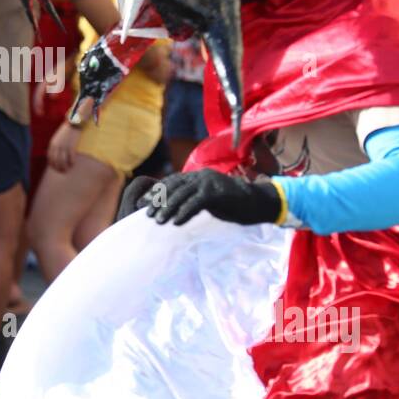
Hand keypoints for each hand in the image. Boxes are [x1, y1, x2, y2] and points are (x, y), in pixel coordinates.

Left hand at [47, 121, 80, 171]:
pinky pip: (71, 157)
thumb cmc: (65, 131)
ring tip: (66, 170)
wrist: (72, 124)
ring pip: (63, 161)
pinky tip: (73, 164)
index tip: (54, 168)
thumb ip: (54, 146)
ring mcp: (64, 147)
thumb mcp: (56, 138)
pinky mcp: (71, 146)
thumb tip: (55, 155)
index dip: (52, 164)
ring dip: (64, 167)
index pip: (50, 157)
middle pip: (56, 160)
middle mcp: (57, 146)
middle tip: (61, 171)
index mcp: (52, 144)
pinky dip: (71, 162)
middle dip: (58, 167)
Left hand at [132, 168, 281, 225]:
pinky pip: (195, 202)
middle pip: (173, 186)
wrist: (255, 203)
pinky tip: (176, 222)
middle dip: (158, 200)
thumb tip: (173, 210)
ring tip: (159, 221)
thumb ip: (192, 199)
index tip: (144, 203)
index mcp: (197, 176)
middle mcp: (200, 176)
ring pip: (182, 194)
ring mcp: (208, 182)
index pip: (171, 181)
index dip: (157, 192)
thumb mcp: (207, 200)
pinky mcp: (215, 192)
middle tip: (147, 214)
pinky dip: (184, 212)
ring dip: (168, 208)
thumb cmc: (231, 204)